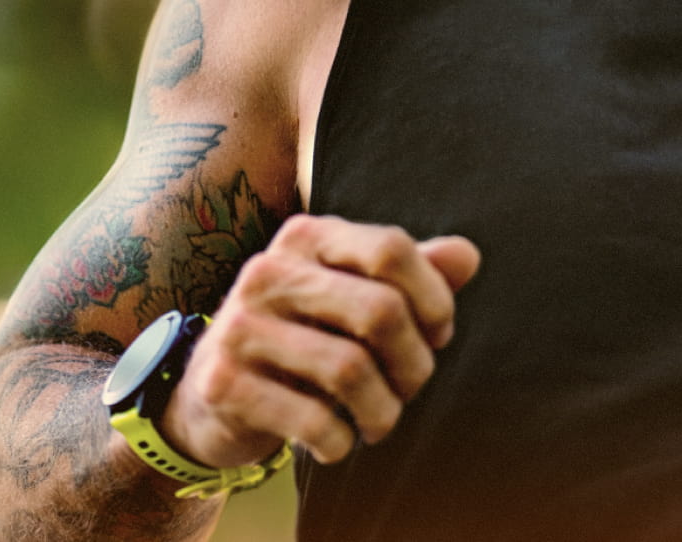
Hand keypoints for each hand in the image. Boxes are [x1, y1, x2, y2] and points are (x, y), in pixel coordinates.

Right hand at [160, 215, 481, 466]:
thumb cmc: (305, 339)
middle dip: (414, 364)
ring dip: (383, 412)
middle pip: (380, 310)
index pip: (391, 249)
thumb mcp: (355, 299)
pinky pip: (312, 419)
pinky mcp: (223, 383)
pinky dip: (339, 442)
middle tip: (410, 390)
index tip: (437, 335)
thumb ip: (411, 275)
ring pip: (350, 370)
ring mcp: (239, 326)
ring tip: (379, 422)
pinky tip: (336, 443)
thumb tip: (467, 256)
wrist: (215, 395)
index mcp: (307, 238)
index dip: (433, 298)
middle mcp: (268, 272)